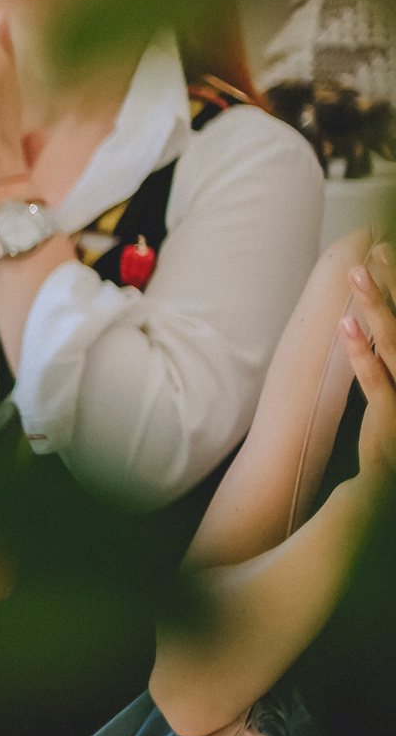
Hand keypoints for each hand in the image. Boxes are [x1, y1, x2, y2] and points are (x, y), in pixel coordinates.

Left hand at [342, 241, 395, 487]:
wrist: (389, 486)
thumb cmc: (390, 432)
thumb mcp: (391, 387)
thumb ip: (384, 354)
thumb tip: (370, 320)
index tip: (385, 250)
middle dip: (394, 284)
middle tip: (378, 248)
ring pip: (395, 342)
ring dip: (376, 306)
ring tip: (357, 273)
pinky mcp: (391, 418)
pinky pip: (376, 381)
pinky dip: (361, 352)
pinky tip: (345, 326)